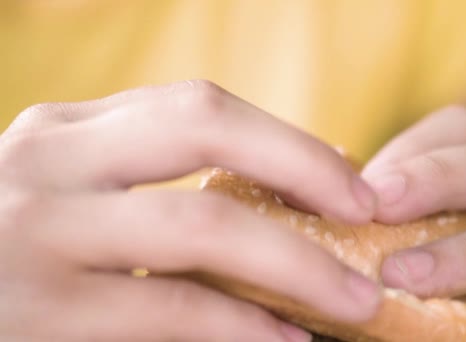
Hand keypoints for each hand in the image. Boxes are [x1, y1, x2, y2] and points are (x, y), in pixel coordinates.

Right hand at [0, 80, 379, 341]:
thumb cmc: (21, 245)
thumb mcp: (74, 190)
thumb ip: (148, 177)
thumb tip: (277, 193)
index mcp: (68, 130)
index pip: (199, 107)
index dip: (285, 140)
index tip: (344, 178)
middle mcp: (49, 162)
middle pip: (206, 130)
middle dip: (305, 169)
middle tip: (366, 211)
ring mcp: (37, 234)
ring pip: (200, 227)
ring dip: (297, 264)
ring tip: (354, 297)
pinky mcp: (39, 315)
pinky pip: (169, 312)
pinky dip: (241, 327)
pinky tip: (285, 338)